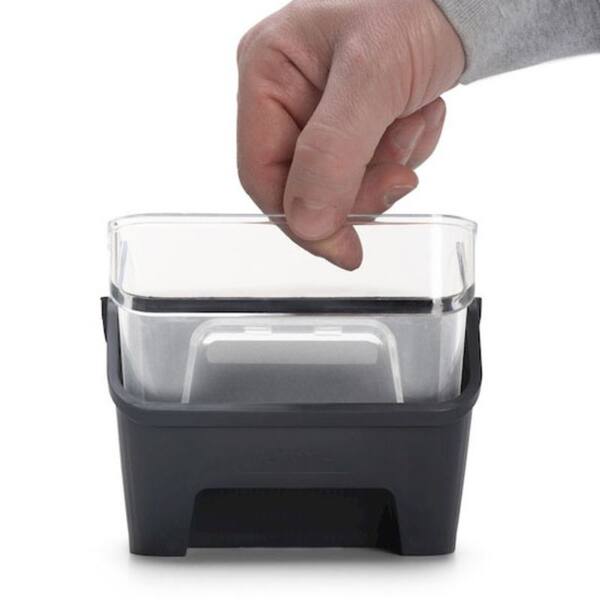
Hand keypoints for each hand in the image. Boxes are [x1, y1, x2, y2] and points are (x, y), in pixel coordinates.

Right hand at [237, 0, 464, 268]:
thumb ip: (333, 152)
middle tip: (401, 171)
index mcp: (266, 73)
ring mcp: (317, 112)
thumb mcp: (371, 76)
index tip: (344, 250)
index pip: (262, 175)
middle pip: (304, 186)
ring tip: (413, 116)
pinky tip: (416, 114)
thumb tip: (307, 223)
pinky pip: (370, 169)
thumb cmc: (414, 4)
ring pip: (341, 184)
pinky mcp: (350, 124)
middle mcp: (284, 96)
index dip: (302, 221)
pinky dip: (402, 153)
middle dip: (360, 186)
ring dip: (388, 164)